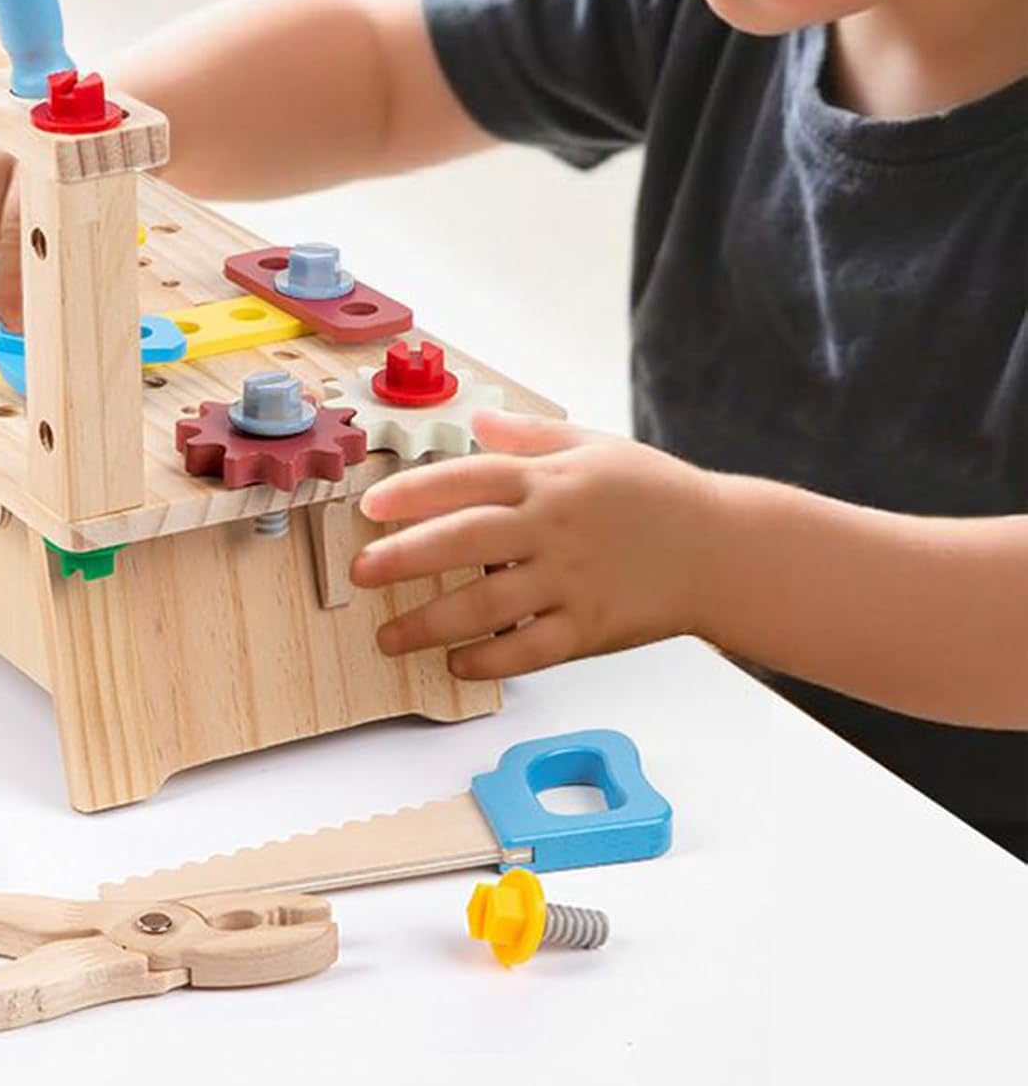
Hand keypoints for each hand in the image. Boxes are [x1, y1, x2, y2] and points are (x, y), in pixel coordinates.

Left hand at [351, 411, 721, 678]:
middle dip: (403, 559)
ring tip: (387, 638)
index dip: (412, 492)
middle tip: (359, 573)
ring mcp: (572, 580)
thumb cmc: (657, 493)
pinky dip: (488, 661)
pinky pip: (530, 650)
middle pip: (464, 541)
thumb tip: (478, 420)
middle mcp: (553, 528)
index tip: (370, 507)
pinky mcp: (592, 627)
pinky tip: (455, 665)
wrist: (725, 548)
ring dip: (430, 623)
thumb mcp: (594, 445)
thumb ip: (531, 435)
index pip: (466, 480)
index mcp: (549, 479)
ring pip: (487, 604)